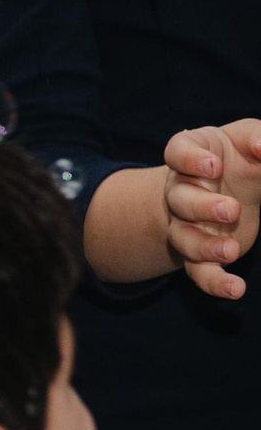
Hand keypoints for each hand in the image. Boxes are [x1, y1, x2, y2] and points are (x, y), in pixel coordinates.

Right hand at [161, 120, 260, 297]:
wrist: (223, 188)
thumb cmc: (236, 157)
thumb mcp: (247, 139)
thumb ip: (257, 139)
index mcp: (189, 157)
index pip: (177, 152)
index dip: (190, 160)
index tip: (213, 165)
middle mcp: (180, 191)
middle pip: (180, 200)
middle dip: (202, 207)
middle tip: (232, 210)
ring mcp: (186, 224)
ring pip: (183, 238)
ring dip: (203, 246)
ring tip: (231, 251)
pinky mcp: (200, 253)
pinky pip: (198, 270)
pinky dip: (214, 282)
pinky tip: (235, 290)